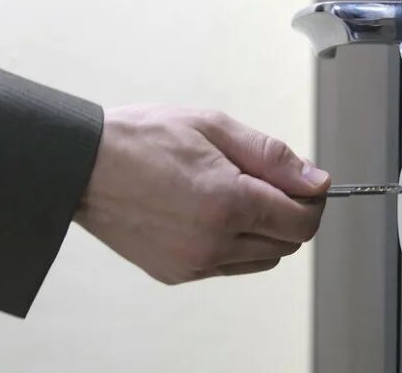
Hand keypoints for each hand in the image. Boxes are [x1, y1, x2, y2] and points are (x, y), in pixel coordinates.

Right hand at [75, 105, 329, 283]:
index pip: (302, 221)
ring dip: (263, 230)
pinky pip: (228, 266)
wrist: (83, 165)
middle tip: (263, 180)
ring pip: (261, 259)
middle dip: (289, 212)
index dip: (312, 200)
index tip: (304, 182)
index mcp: (228, 203)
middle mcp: (214, 242)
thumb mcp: (213, 126)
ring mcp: (194, 263)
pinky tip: (208, 212)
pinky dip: (233, 244)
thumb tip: (317, 181)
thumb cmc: (141, 139)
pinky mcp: (177, 274)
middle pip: (287, 243)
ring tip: (232, 193)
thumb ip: (272, 156)